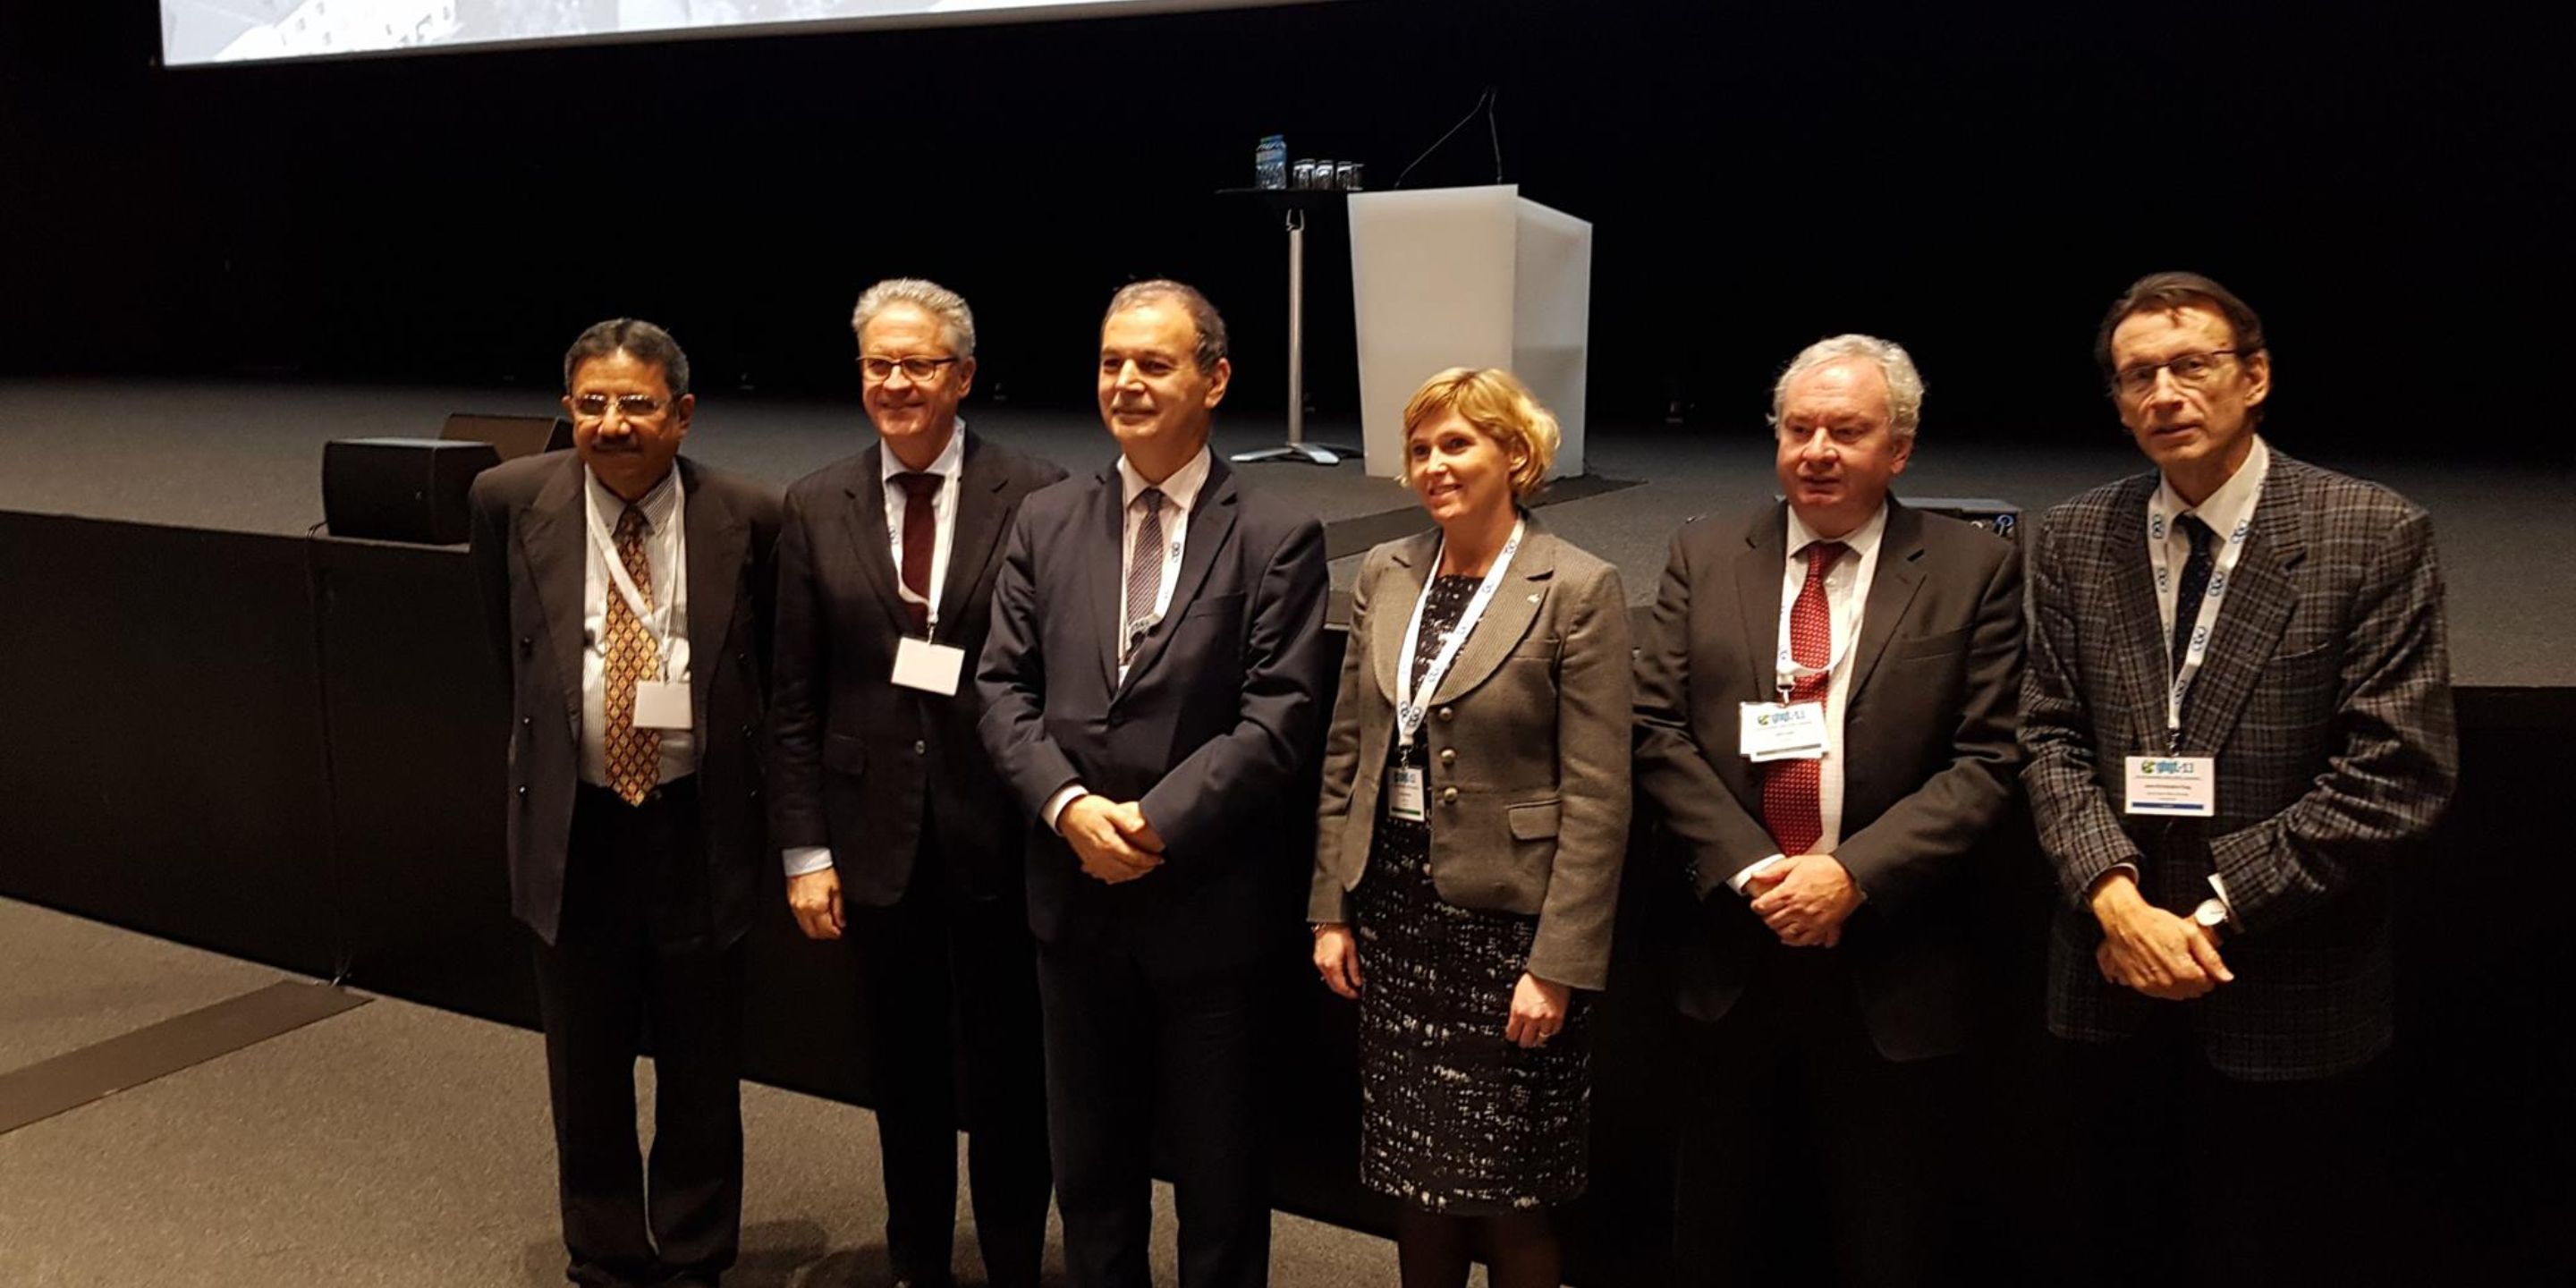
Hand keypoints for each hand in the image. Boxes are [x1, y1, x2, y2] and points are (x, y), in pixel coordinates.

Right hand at [786, 868, 843, 940]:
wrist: (806, 859)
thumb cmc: (821, 871)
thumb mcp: (836, 889)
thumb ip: (839, 909)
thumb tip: (841, 922)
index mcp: (818, 906)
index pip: (826, 929)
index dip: (835, 934)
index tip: (839, 932)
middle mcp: (805, 910)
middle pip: (814, 933)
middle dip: (825, 935)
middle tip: (833, 931)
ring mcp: (796, 908)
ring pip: (805, 928)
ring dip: (816, 930)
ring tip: (826, 924)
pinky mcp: (791, 904)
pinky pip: (799, 920)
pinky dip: (808, 922)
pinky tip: (816, 917)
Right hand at [1057, 795, 1162, 884]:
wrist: (1067, 813)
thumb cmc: (1088, 809)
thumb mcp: (1110, 809)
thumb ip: (1126, 819)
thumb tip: (1140, 826)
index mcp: (1108, 843)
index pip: (1134, 858)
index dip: (1149, 860)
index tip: (1159, 859)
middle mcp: (1101, 856)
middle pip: (1128, 870)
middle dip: (1144, 869)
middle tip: (1154, 864)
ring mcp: (1094, 861)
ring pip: (1117, 876)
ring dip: (1132, 875)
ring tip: (1143, 869)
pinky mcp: (1089, 862)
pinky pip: (1105, 876)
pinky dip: (1117, 877)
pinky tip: (1123, 874)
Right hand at [1312, 923, 1363, 999]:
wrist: (1330, 922)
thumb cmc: (1341, 933)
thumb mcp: (1353, 950)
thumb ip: (1355, 968)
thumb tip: (1358, 982)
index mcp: (1333, 965)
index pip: (1341, 986)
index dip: (1350, 993)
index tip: (1357, 995)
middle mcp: (1324, 965)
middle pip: (1334, 986)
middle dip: (1344, 992)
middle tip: (1354, 993)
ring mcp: (1319, 962)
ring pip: (1329, 980)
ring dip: (1339, 985)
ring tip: (1350, 985)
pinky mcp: (1318, 959)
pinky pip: (1326, 973)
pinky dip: (1334, 977)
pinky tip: (1341, 975)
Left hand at [1504, 972, 1570, 1048]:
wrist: (1552, 972)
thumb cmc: (1535, 979)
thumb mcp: (1518, 994)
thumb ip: (1516, 1010)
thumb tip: (1514, 1021)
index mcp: (1518, 1011)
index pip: (1512, 1034)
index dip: (1512, 1036)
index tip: (1513, 1036)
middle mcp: (1531, 1017)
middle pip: (1525, 1041)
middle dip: (1524, 1041)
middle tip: (1524, 1040)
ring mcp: (1545, 1019)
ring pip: (1540, 1039)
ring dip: (1538, 1039)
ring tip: (1537, 1037)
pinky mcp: (1558, 1018)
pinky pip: (1554, 1032)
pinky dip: (1551, 1032)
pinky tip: (1548, 1029)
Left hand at [1748, 853, 1860, 947]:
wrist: (1850, 876)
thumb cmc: (1827, 868)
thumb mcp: (1796, 862)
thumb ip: (1773, 870)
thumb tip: (1756, 875)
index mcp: (1788, 893)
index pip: (1762, 907)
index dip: (1757, 905)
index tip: (1759, 904)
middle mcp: (1797, 909)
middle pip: (1771, 921)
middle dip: (1767, 917)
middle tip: (1769, 913)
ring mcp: (1809, 920)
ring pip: (1785, 933)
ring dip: (1779, 929)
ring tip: (1779, 923)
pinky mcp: (1821, 927)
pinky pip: (1804, 941)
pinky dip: (1795, 941)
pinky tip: (1791, 937)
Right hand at [2089, 872, 2233, 999]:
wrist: (2124, 922)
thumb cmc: (2155, 923)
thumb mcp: (2190, 933)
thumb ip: (2211, 958)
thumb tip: (2226, 976)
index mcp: (2183, 971)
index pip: (2207, 985)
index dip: (2207, 973)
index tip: (2200, 963)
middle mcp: (2167, 982)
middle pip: (2192, 992)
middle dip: (2194, 979)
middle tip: (2185, 960)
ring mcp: (2152, 985)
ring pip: (2176, 995)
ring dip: (2179, 983)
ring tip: (2172, 962)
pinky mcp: (2139, 985)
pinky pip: (2158, 993)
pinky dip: (2163, 984)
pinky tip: (2160, 968)